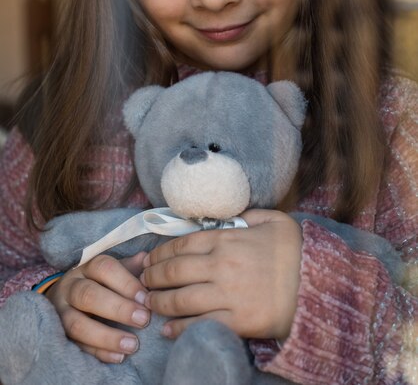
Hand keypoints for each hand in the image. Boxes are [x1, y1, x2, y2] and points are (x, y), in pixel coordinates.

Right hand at [46, 252, 149, 363]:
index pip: (104, 268)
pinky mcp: (59, 335)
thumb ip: (129, 267)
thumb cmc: (96, 282)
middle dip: (118, 309)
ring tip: (133, 345)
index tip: (146, 298)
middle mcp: (70, 287)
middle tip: (143, 320)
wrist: (62, 298)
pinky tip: (119, 356)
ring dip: (107, 337)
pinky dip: (98, 353)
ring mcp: (60, 312)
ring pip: (77, 325)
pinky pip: (76, 346)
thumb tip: (147, 258)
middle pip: (88, 295)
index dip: (126, 283)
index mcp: (86, 267)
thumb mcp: (110, 272)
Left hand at [140, 209, 301, 340]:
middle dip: (153, 276)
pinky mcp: (236, 321)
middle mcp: (221, 265)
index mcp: (228, 240)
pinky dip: (179, 328)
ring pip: (181, 299)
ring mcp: (227, 294)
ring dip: (159, 301)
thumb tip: (227, 216)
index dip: (161, 252)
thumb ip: (247, 214)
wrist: (320, 285)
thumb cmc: (296, 251)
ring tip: (149, 303)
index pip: (182, 244)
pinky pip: (200, 325)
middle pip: (175, 270)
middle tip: (143, 280)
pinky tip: (168, 330)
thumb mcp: (273, 220)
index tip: (150, 258)